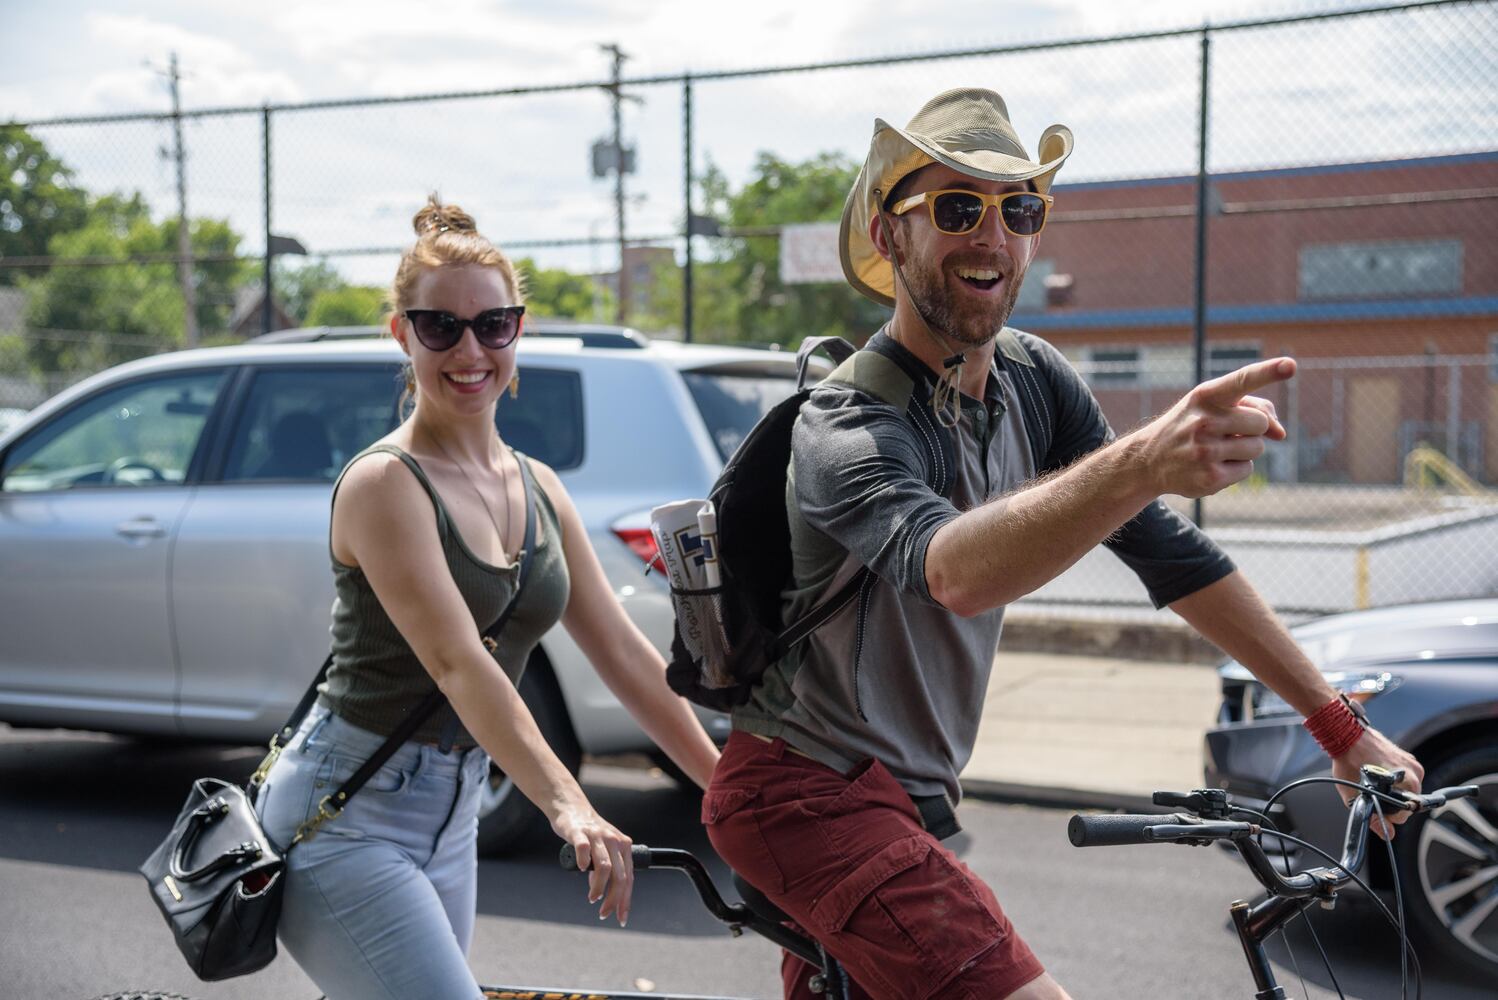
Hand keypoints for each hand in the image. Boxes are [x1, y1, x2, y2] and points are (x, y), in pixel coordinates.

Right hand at [554, 804, 634, 924]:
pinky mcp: (580, 832)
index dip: (626, 900)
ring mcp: (597, 835)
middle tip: (604, 913)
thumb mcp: (603, 850)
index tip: (621, 918)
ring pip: (604, 867)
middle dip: (613, 899)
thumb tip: (601, 892)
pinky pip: (584, 850)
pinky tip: (581, 870)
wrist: (571, 807)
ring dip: (598, 888)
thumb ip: (606, 869)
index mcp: (624, 846)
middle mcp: (614, 840)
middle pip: (619, 876)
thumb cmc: (588, 833)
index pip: (629, 878)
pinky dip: (583, 863)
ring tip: (592, 898)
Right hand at [1133, 357, 1293, 498]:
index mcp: (1206, 396)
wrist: (1149, 459)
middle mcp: (1204, 421)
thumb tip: (1282, 434)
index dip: (1269, 372)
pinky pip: (1247, 469)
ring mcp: (1205, 451)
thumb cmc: (1191, 425)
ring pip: (1257, 447)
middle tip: (1223, 432)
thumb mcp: (1213, 405)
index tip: (1290, 365)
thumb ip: (1254, 407)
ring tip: (1213, 449)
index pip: (1242, 380)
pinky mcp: (1209, 478)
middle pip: (1260, 423)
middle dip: (1250, 429)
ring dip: (1244, 450)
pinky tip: (1210, 466)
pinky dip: (1235, 469)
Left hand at [1331, 727, 1424, 840]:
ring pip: (1409, 790)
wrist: (1347, 735)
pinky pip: (1408, 776)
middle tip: (1372, 792)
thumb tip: (1387, 834)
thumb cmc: (1348, 762)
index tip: (1374, 806)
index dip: (1387, 814)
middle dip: (1391, 802)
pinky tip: (1381, 773)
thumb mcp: (1354, 797)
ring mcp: (1413, 765)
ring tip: (1376, 781)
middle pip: (1408, 802)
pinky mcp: (1409, 757)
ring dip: (1395, 790)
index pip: (1405, 815)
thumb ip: (1372, 818)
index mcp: (1407, 786)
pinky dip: (1396, 779)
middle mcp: (1415, 775)